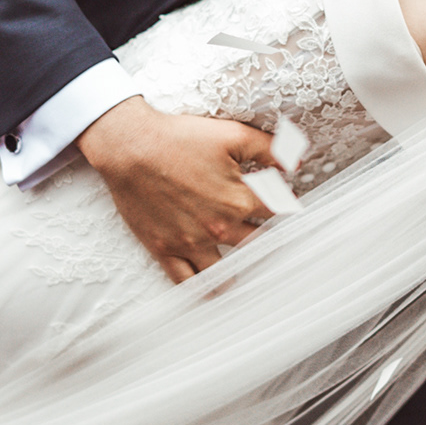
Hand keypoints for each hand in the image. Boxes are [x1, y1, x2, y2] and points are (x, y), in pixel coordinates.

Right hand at [78, 96, 280, 283]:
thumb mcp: (232, 134)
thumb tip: (295, 162)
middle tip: (266, 231)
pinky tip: (215, 290)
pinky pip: (188, 282)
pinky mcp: (165, 249)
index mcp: (239, 200)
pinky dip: (205, 289)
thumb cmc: (179, 137)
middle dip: (264, 235)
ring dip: (240, 269)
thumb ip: (269, 149)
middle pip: (256, 242)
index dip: (283, 202)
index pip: (277, 211)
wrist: (130, 147)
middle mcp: (219, 228)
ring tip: (246, 267)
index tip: (283, 201)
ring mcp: (191, 243)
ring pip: (227, 271)